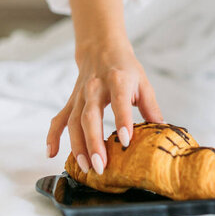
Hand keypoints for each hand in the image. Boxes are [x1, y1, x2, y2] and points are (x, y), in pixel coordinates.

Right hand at [45, 40, 162, 174]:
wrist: (101, 48)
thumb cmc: (125, 68)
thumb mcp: (143, 82)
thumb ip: (151, 107)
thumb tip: (162, 129)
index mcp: (118, 81)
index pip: (120, 102)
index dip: (123, 121)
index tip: (126, 140)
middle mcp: (95, 88)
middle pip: (90, 117)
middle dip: (94, 143)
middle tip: (101, 165)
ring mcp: (80, 96)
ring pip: (73, 122)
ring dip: (77, 146)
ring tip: (86, 167)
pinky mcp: (71, 101)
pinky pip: (58, 120)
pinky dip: (52, 136)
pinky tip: (52, 153)